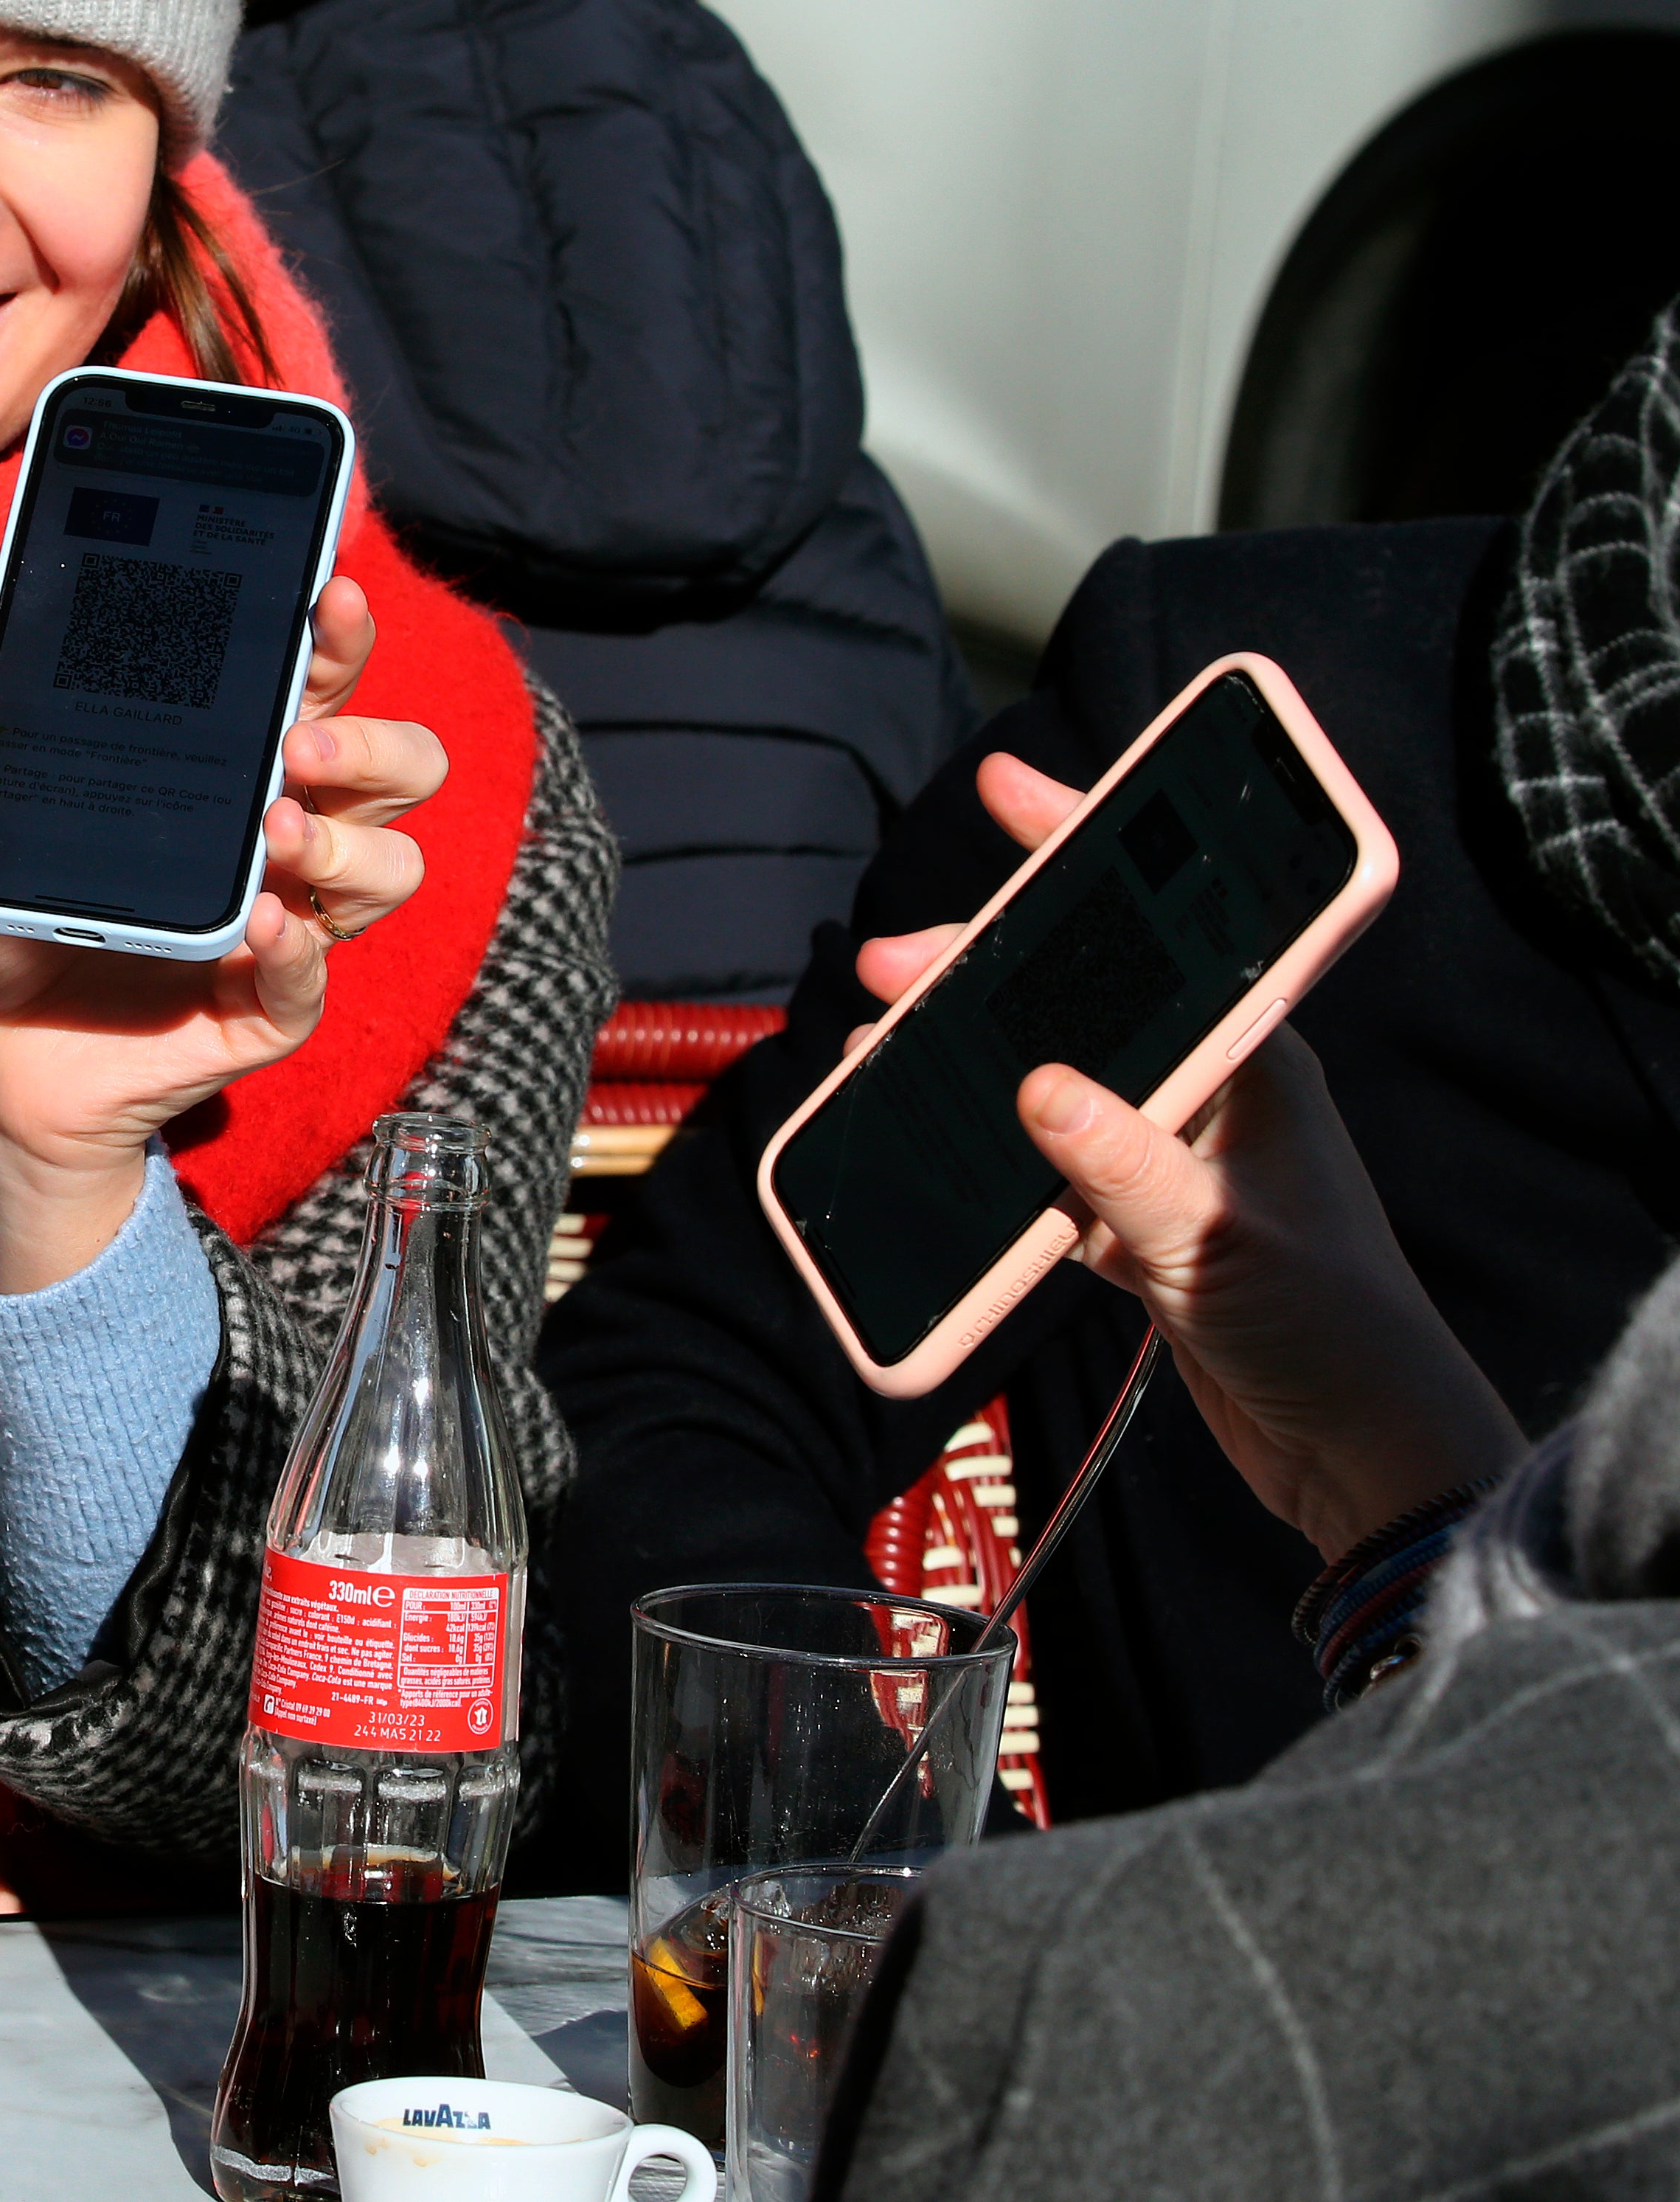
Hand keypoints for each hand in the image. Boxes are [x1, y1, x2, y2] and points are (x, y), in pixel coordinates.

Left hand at [0, 577, 443, 1292]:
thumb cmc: (7, 920)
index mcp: (231, 768)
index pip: (317, 686)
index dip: (340, 638)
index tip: (329, 594)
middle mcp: (279, 837)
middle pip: (398, 771)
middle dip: (373, 744)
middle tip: (300, 743)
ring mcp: (284, 925)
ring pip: (391, 870)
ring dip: (347, 844)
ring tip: (275, 829)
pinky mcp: (263, 1010)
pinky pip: (312, 982)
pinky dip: (297, 951)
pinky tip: (260, 925)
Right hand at [854, 753, 1521, 1556]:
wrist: (1360, 1448)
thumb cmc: (1327, 1326)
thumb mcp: (1221, 1237)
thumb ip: (1124, 1163)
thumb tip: (1032, 1084)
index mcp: (1250, 1063)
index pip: (1163, 929)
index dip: (1087, 853)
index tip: (1012, 790)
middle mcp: (1207, 1095)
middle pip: (1080, 1000)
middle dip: (980, 969)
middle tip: (883, 963)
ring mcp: (1167, 1160)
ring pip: (1045, 1078)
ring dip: (965, 1062)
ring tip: (878, 1051)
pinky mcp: (1137, 1229)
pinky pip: (1040, 1169)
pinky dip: (980, 1154)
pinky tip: (923, 1146)